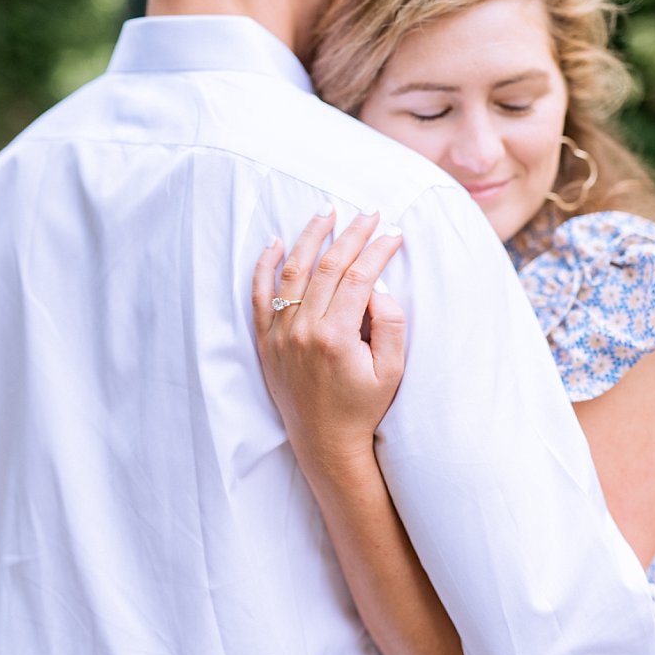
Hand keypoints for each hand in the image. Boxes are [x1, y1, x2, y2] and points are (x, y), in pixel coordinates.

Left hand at [252, 207, 405, 470]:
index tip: (394, 233)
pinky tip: (275, 242)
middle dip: (352, 234)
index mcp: (336, 336)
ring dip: (310, 237)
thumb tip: (378, 288)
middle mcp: (303, 330)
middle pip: (328, 266)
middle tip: (370, 213)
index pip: (359, 277)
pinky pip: (260, 295)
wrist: (325, 442)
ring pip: (292, 271)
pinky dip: (265, 266)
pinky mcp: (266, 340)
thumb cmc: (363, 407)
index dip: (379, 250)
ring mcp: (280, 334)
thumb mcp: (391, 371)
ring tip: (327, 212)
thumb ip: (389, 325)